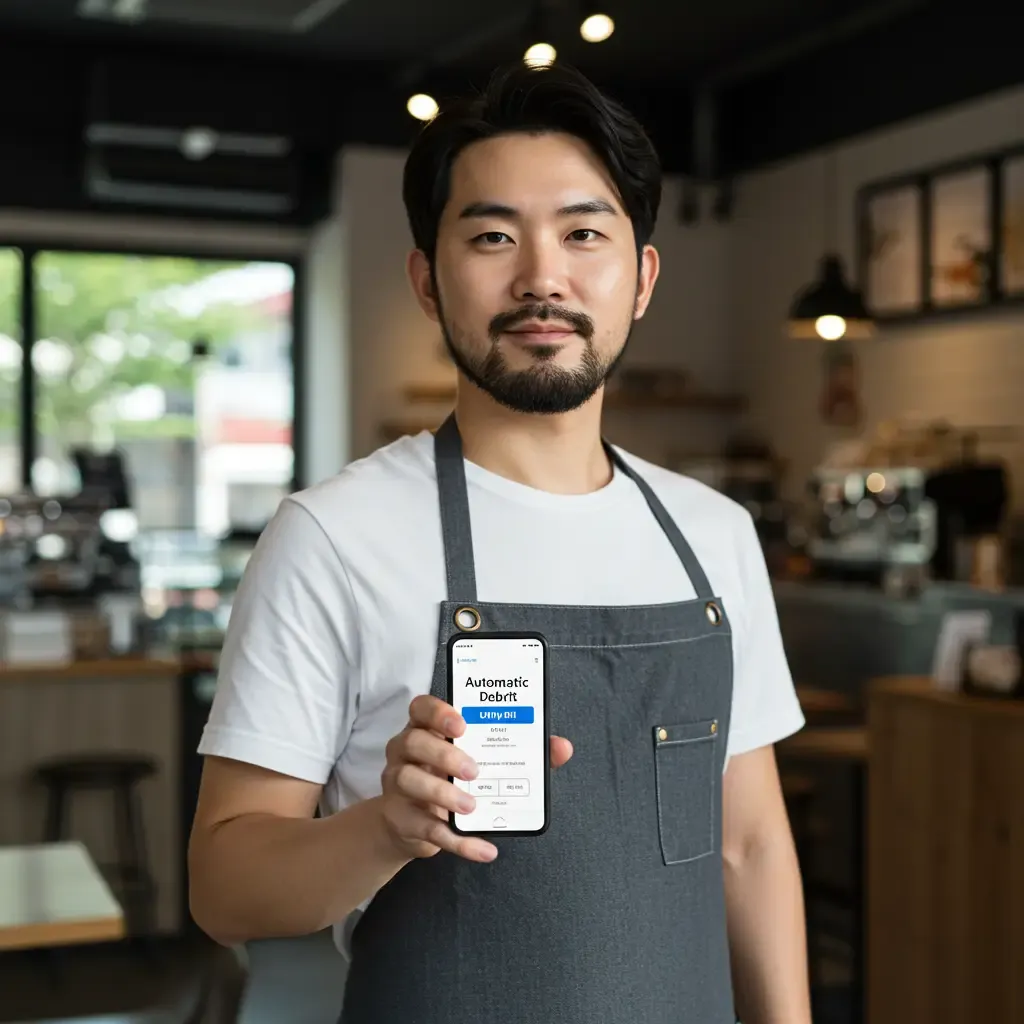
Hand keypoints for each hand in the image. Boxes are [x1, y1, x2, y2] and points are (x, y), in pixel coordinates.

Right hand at [379, 694, 572, 863]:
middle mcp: (405, 752)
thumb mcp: (480, 761)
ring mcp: (397, 786)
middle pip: (412, 742)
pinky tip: (485, 849)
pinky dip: (459, 842)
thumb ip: (521, 751)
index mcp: (425, 729)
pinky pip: (427, 829)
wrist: (411, 824)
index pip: (420, 708)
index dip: (438, 712)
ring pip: (409, 781)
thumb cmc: (452, 779)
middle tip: (475, 770)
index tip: (462, 723)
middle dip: (444, 754)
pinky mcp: (401, 820)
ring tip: (471, 807)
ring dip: (442, 793)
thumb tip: (562, 747)